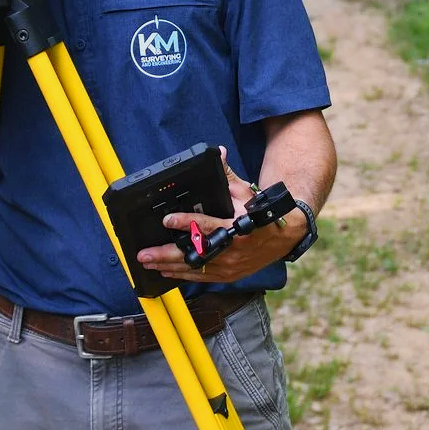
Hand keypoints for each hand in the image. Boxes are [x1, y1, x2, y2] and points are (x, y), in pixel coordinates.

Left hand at [138, 170, 305, 283]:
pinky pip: (202, 277)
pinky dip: (182, 275)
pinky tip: (166, 271)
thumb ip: (227, 176)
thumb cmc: (262, 214)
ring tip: (148, 262)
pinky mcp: (229, 275)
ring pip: (194, 269)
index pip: (206, 226)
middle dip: (166, 254)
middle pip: (194, 255)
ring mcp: (230, 266)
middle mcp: (232, 251)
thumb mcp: (246, 193)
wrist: (284, 237)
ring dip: (168, 266)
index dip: (185, 223)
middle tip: (145, 253)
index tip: (168, 220)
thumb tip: (218, 152)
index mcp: (236, 227)